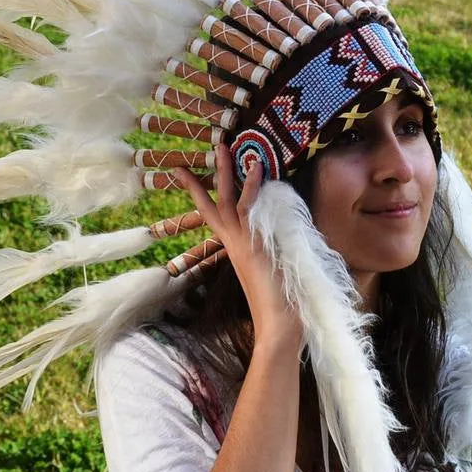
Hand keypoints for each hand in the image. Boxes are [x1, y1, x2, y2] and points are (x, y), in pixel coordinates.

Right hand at [174, 144, 302, 349]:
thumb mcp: (272, 273)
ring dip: (225, 171)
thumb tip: (279, 244)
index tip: (191, 178)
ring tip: (223, 145)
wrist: (277, 325)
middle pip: (214, 202)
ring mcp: (242, 242)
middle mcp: (234, 243)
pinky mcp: (254, 242)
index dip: (204, 196)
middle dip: (208, 175)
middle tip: (210, 147)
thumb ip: (271, 255)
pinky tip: (256, 165)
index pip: (215, 217)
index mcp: (235, 250)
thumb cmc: (278, 307)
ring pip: (227, 199)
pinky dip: (252, 186)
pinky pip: (250, 208)